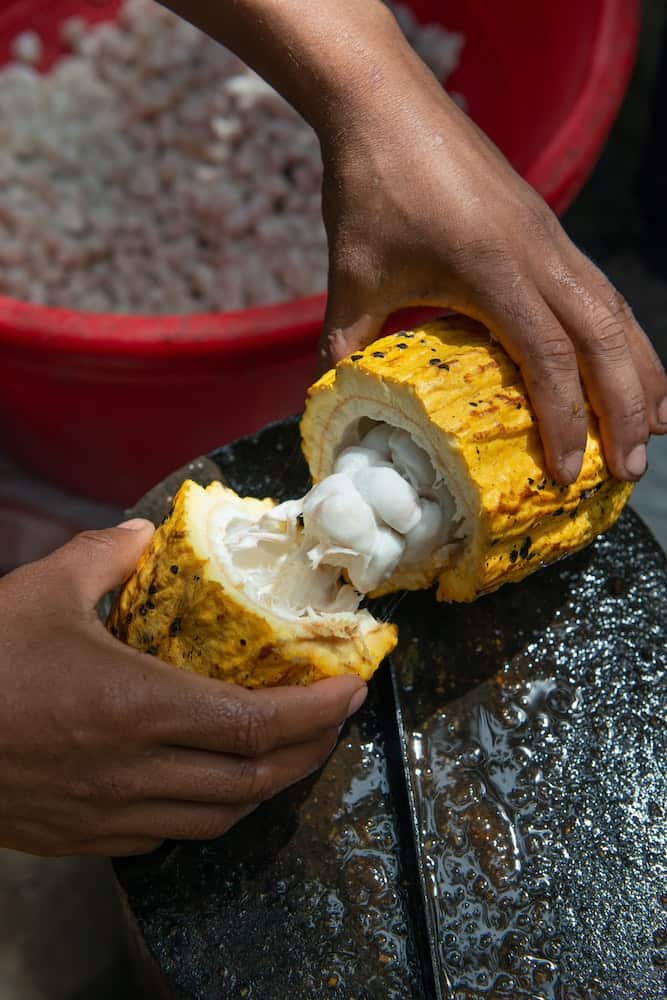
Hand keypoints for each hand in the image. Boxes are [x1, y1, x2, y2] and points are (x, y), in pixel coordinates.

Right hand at [0, 521, 365, 856]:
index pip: (259, 724)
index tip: (352, 690)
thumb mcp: (43, 590)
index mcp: (140, 706)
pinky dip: (206, 811)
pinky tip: (205, 783)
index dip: (318, 711)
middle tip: (332, 719)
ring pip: (218, 819)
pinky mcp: (82, 838)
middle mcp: (136, 771)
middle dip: (310, 752)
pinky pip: (167, 836)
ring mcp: (109, 813)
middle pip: (254, 780)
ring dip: (264, 786)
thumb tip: (143, 534)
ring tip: (285, 752)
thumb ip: (105, 557)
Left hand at [318, 45, 666, 484]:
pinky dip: (621, 335)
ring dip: (639, 372)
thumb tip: (330, 399)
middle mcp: (539, 253)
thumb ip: (346, 343)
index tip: (567, 474)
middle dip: (626, 409)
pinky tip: (624, 363)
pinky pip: (601, 290)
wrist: (387, 103)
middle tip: (629, 470)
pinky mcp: (548, 229)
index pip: (548, 356)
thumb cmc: (370, 187)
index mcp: (494, 269)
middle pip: (605, 339)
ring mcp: (550, 238)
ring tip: (654, 427)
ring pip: (615, 311)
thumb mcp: (353, 275)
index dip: (564, 419)